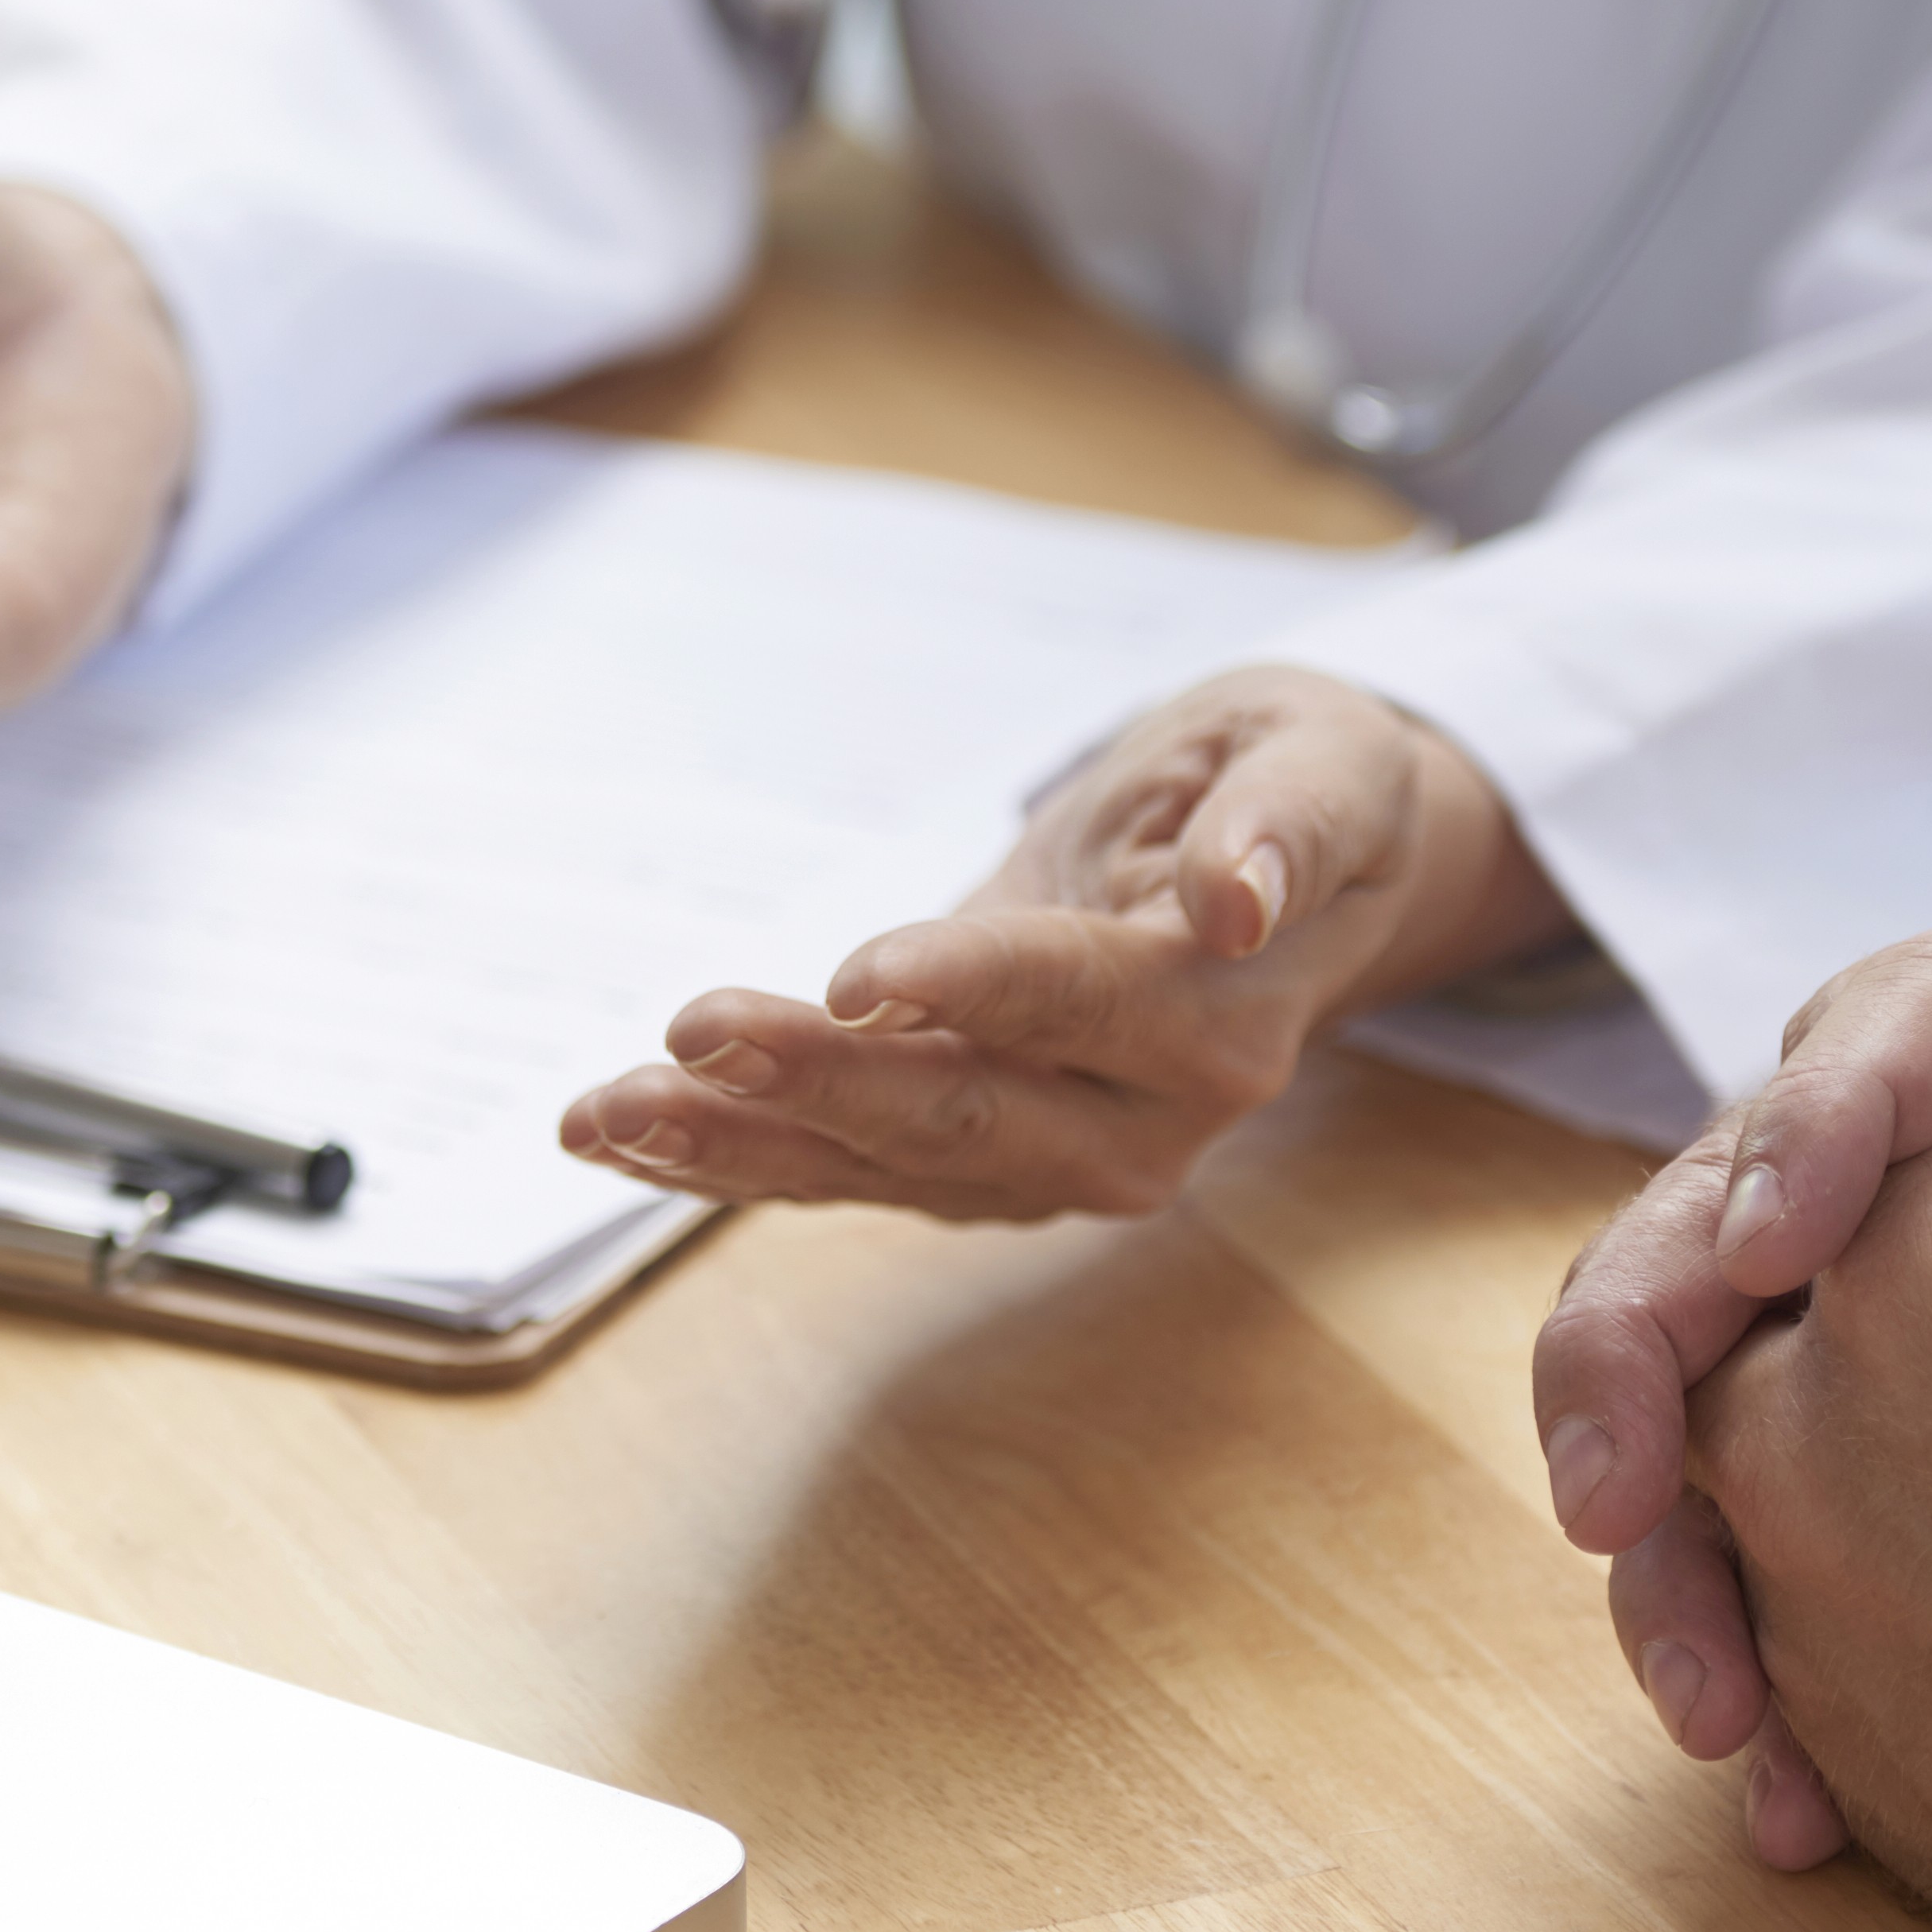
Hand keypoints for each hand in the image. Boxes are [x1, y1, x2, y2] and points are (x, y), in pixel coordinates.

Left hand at [555, 666, 1568, 1221]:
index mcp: (1224, 1018)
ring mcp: (1053, 1158)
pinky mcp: (974, 1159)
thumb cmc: (1298, 784)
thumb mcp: (1325, 762)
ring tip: (606, 1112)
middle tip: (691, 1032)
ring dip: (737, 1144)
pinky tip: (618, 1133)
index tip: (861, 971)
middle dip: (818, 1082)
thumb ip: (1292, 826)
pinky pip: (842, 1169)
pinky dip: (730, 1156)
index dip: (974, 989)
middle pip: (963, 1112)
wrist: (1283, 874)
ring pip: (879, 1165)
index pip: (1083, 1004)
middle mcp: (1142, 1120)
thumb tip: (1238, 900)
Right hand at [1545, 853, 1931, 1682]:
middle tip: (1614, 1485)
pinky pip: (1790, 1537)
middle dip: (1649, 1334)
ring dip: (1668, 1524)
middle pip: (1750, 1206)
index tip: (1788, 1238)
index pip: (1915, 1032)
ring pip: (1730, 1386)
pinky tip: (1766, 1767)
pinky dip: (1752, 1642)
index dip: (1821, 1120)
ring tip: (1698, 1684)